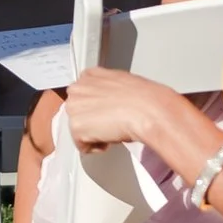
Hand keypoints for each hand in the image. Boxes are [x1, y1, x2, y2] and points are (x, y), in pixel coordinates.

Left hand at [65, 67, 186, 158]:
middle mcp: (77, 88)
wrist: (147, 110)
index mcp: (89, 75)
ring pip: (78, 128)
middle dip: (91, 120)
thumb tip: (108, 101)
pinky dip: (95, 147)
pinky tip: (110, 139)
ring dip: (93, 134)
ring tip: (113, 130)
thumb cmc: (144, 98)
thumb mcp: (123, 83)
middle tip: (111, 124)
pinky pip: (81, 144)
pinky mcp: (76, 127)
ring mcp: (74, 107)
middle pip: (77, 111)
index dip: (94, 107)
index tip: (105, 113)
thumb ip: (108, 90)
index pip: (82, 94)